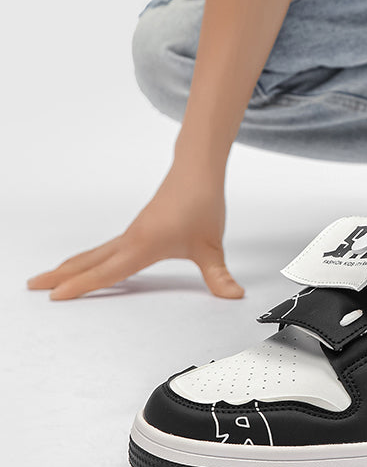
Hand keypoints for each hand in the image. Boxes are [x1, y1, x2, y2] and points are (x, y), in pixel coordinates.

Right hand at [27, 167, 243, 299]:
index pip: (109, 271)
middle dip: (61, 274)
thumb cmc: (201, 203)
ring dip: (72, 265)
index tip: (56, 295)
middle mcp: (132, 239)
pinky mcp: (139, 228)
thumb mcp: (211, 245)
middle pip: (90, 260)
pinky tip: (89, 264)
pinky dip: (90, 258)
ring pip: (96, 253)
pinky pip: (107, 248)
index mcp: (144, 245)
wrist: (198, 171)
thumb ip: (219, 275)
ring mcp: (133, 232)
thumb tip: (234, 295)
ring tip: (50, 277)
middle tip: (32, 285)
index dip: (82, 285)